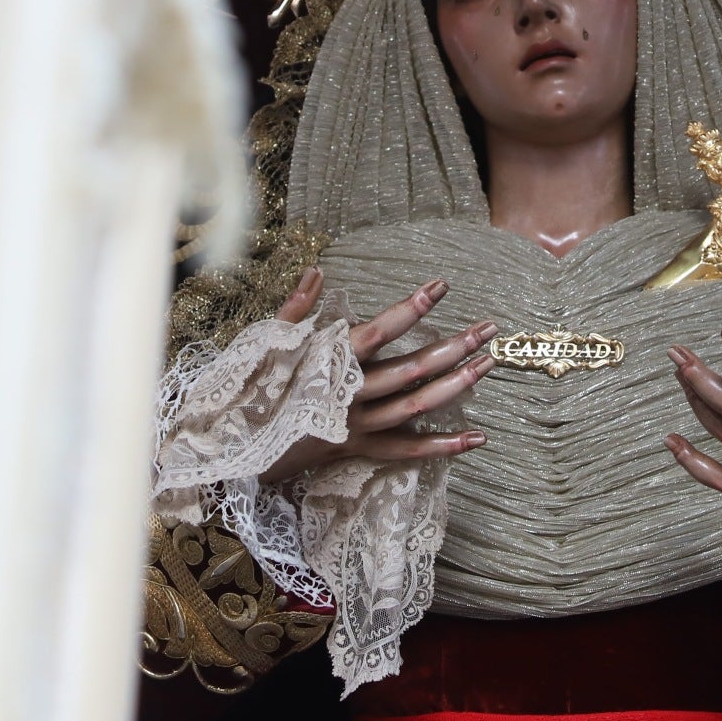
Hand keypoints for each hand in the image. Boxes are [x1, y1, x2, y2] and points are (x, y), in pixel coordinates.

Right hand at [259, 267, 494, 484]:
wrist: (233, 451)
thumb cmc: (249, 391)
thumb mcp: (266, 344)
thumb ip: (296, 308)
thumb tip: (318, 269)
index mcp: (327, 363)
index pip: (378, 331)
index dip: (410, 308)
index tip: (441, 286)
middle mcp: (348, 395)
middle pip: (410, 370)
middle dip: (453, 348)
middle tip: (488, 329)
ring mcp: (356, 426)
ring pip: (414, 407)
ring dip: (455, 386)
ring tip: (488, 365)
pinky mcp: (357, 451)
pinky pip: (406, 451)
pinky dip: (442, 447)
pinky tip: (475, 438)